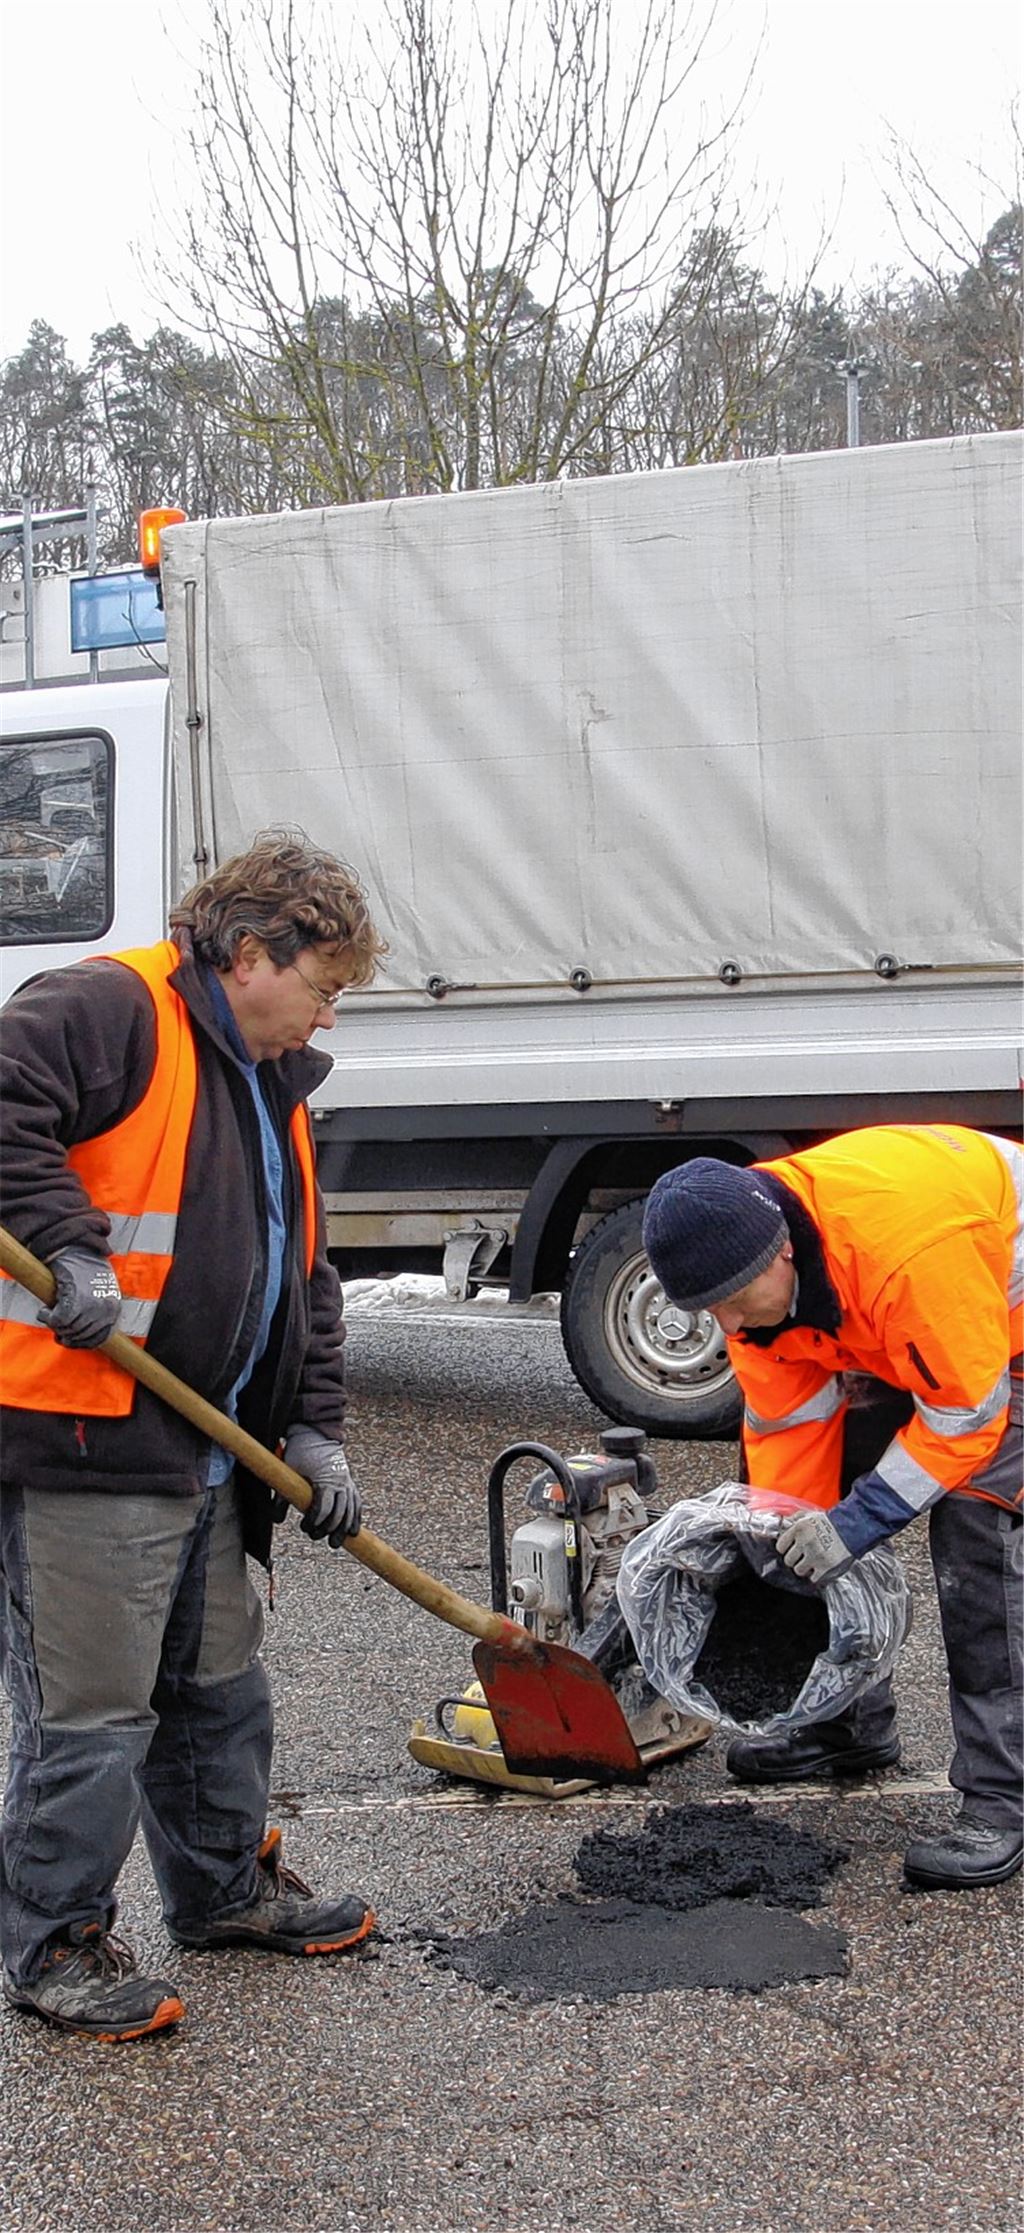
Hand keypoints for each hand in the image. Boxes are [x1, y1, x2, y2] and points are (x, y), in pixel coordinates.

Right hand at [38, 1249, 121, 1347]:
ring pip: (69, 1329)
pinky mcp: (73, 1298)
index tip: (71, 1340)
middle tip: (57, 1327)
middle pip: (81, 1335)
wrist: (77, 1246)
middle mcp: (105, 1310)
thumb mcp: (100, 1290)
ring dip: (56, 1326)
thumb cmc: (87, 1266)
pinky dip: (48, 1317)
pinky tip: (45, 1311)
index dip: (82, 1343)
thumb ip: (96, 1310)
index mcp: (113, 1308)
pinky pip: (58, 1320)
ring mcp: (90, 1305)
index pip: (99, 1338)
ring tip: (50, 1316)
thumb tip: (81, 1331)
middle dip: (66, 1335)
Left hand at [283, 1426, 361, 1544]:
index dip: (314, 1521)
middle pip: (339, 1514)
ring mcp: (347, 1484)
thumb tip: (277, 1520)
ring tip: (334, 1543)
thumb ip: (283, 1496)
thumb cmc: (301, 1453)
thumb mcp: (289, 1472)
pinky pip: (357, 1505)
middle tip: (314, 1536)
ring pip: (350, 1512)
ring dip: (343, 1529)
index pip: (324, 1508)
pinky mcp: (350, 1484)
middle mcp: (340, 1483)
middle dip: (327, 1529)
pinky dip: (355, 1519)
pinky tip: (352, 1532)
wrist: (317, 1436)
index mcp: (325, 1480)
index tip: (304, 1527)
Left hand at [775, 1507, 852, 1586]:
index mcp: (800, 1528)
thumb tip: (782, 1523)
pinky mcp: (826, 1567)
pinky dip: (816, 1575)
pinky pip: (812, 1578)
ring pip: (799, 1570)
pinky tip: (820, 1567)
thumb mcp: (810, 1515)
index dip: (785, 1548)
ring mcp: (815, 1556)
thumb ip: (794, 1519)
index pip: (780, 1545)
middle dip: (795, 1559)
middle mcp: (806, 1542)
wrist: (853, 1529)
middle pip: (788, 1560)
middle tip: (802, 1556)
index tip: (790, 1549)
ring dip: (805, 1568)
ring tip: (812, 1561)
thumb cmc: (832, 1522)